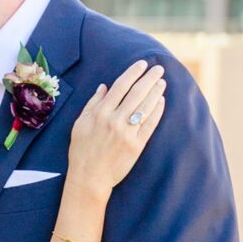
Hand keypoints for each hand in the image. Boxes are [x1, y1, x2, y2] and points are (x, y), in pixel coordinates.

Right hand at [66, 59, 166, 193]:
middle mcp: (114, 120)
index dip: (133, 73)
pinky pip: (150, 124)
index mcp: (100, 113)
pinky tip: (162, 101)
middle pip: (136, 93)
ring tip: (162, 82)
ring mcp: (127, 133)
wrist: (89, 177)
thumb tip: (104, 87)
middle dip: (149, 78)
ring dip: (156, 92)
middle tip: (159, 68)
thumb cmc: (81, 150)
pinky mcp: (136, 145)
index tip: (142, 64)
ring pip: (145, 107)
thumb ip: (93, 104)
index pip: (120, 86)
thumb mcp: (80, 124)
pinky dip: (157, 111)